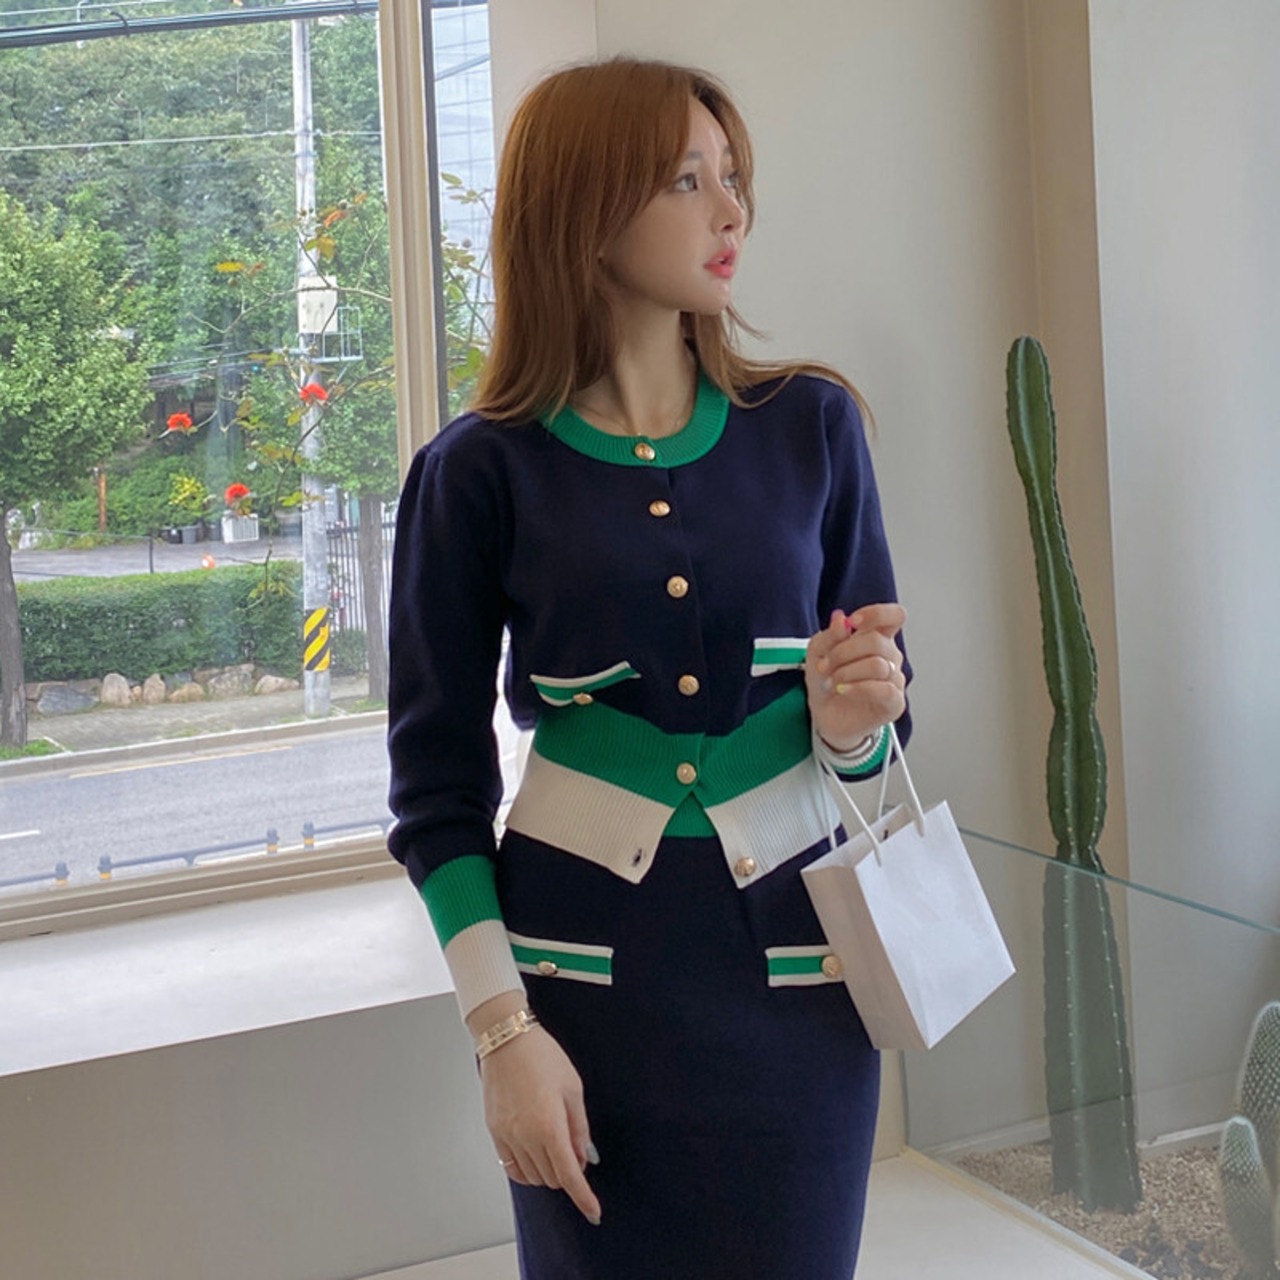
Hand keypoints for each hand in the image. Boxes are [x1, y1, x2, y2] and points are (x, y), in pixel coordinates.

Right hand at [481, 1020, 601, 1225]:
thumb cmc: (542, 1057)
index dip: (584, 1198)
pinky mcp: (494, 1132)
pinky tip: (535, 1154)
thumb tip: (585, 1157)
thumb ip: (579, 1128)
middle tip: (575, 1151)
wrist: (506, 1039)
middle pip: (552, 1178)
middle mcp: (526, 1137)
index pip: (570, 1175)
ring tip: (555, 1146)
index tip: (594, 1211)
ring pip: (532, 1177)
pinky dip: (527, 1170)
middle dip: (568, 1174)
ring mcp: (507, 1137)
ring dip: (548, 1172)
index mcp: (550, 1126)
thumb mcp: (572, 1088)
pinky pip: (511, 1167)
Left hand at [805, 603, 906, 749]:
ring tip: (832, 681)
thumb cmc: (827, 680)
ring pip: (878, 665)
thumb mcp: (818, 653)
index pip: (894, 616)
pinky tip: (843, 690)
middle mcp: (890, 656)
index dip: (877, 614)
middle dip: (843, 652)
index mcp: (877, 637)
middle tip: (826, 665)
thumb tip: (840, 619)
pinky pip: (884, 689)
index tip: (853, 622)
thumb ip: (829, 636)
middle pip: (877, 641)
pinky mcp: (894, 702)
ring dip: (847, 672)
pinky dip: (858, 688)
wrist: (825, 715)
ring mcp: (895, 679)